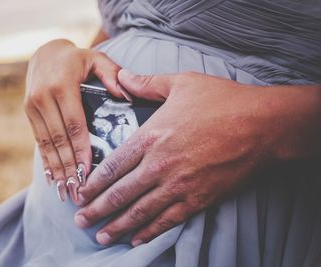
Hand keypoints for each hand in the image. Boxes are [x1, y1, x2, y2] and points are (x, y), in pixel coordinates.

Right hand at [24, 39, 128, 202]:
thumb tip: (126, 94)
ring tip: (64, 191)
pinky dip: (46, 161)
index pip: (74, 125)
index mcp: (62, 86)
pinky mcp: (28, 113)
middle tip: (78, 191)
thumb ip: (113, 74)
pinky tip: (51, 178)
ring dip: (56, 170)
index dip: (81, 150)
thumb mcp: (97, 58)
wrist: (44, 52)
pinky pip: (38, 141)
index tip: (88, 172)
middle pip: (59, 139)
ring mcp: (33, 106)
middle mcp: (43, 97)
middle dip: (69, 167)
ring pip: (47, 144)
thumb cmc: (77, 58)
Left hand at [75, 70, 274, 245]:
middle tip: (80, 221)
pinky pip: (168, 220)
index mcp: (152, 136)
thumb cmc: (222, 101)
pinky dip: (150, 231)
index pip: (113, 165)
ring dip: (118, 226)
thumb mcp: (182, 83)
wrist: (262, 125)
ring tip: (101, 237)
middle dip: (97, 209)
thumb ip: (147, 84)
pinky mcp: (199, 199)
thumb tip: (123, 77)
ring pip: (140, 211)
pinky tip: (136, 239)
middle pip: (120, 193)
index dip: (93, 183)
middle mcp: (160, 164)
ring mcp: (179, 185)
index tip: (80, 193)